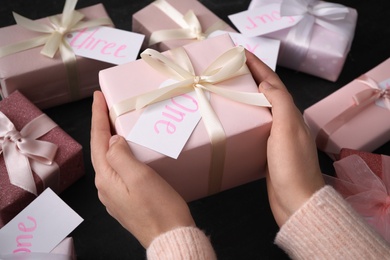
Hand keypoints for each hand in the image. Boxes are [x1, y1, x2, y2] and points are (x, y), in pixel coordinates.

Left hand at [90, 91, 194, 247]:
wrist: (170, 237)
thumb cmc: (159, 208)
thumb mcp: (140, 177)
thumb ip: (121, 155)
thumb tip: (113, 140)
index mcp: (107, 177)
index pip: (98, 140)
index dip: (98, 116)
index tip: (97, 96)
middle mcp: (106, 186)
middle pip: (101, 150)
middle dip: (103, 126)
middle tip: (108, 105)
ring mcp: (115, 195)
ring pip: (110, 160)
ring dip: (111, 140)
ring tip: (117, 124)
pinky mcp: (126, 200)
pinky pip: (119, 171)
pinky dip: (121, 155)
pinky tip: (129, 152)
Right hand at [245, 51, 324, 226]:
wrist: (296, 200)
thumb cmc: (291, 164)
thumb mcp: (287, 128)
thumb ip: (279, 102)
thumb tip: (265, 82)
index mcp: (290, 113)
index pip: (272, 82)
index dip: (258, 65)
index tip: (241, 52)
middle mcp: (285, 122)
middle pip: (266, 93)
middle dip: (250, 77)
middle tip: (230, 69)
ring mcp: (276, 137)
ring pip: (260, 109)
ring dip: (246, 96)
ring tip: (228, 90)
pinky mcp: (267, 151)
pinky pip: (255, 127)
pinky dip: (245, 117)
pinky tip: (234, 119)